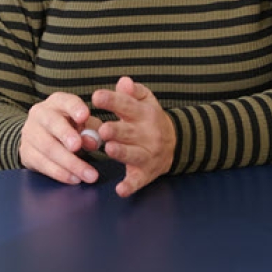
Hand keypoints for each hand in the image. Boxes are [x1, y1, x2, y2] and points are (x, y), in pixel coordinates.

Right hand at [19, 93, 99, 185]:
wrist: (39, 137)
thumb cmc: (68, 128)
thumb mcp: (82, 124)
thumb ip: (91, 130)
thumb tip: (93, 141)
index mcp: (57, 102)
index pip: (65, 101)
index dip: (74, 108)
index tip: (84, 116)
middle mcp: (40, 114)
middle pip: (52, 122)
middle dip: (65, 134)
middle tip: (78, 146)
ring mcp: (30, 133)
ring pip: (48, 147)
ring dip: (69, 162)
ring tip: (88, 174)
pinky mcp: (26, 153)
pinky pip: (42, 164)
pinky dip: (60, 173)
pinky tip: (74, 179)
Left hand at [92, 76, 175, 197]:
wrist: (175, 142)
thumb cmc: (150, 117)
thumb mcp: (146, 100)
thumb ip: (133, 91)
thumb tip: (123, 81)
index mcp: (144, 113)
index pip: (127, 105)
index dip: (112, 100)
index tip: (96, 96)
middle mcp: (147, 134)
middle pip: (129, 132)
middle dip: (116, 131)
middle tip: (103, 129)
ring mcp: (147, 154)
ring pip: (133, 155)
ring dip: (121, 153)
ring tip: (109, 149)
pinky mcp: (145, 173)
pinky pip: (138, 181)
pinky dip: (130, 186)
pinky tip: (120, 190)